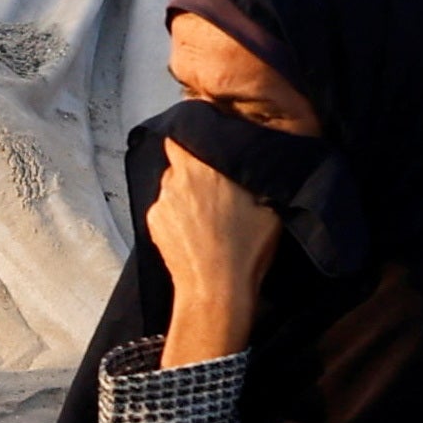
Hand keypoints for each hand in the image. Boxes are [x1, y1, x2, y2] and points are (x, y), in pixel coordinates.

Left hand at [147, 139, 277, 364]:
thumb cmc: (245, 250)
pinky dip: (177, 214)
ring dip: (186, 191)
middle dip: (195, 166)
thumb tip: (257, 157)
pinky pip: (165, 208)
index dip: (194, 130)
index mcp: (203, 167)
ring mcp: (161, 202)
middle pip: (180, 158)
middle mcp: (175, 179)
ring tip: (208, 214)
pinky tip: (196, 231)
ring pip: (172, 184)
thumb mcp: (268, 207)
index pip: (185, 129)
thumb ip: (256, 175)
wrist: (215, 293)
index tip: (208, 136)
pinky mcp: (153, 224)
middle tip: (217, 183)